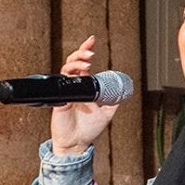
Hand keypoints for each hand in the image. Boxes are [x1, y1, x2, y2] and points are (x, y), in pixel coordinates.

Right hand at [48, 36, 119, 154]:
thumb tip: (124, 91)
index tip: (92, 41)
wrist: (77, 143)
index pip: (83, 64)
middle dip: (81, 53)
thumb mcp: (107, 113)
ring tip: (87, 64)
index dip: (86, 51)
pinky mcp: (60, 99)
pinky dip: (70, 78)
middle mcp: (74, 86)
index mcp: (84, 86)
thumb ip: (113, 101)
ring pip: (66, 69)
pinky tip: (78, 77)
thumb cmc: (88, 130)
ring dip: (76, 63)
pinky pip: (62, 84)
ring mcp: (66, 91)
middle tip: (91, 54)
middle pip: (73, 61)